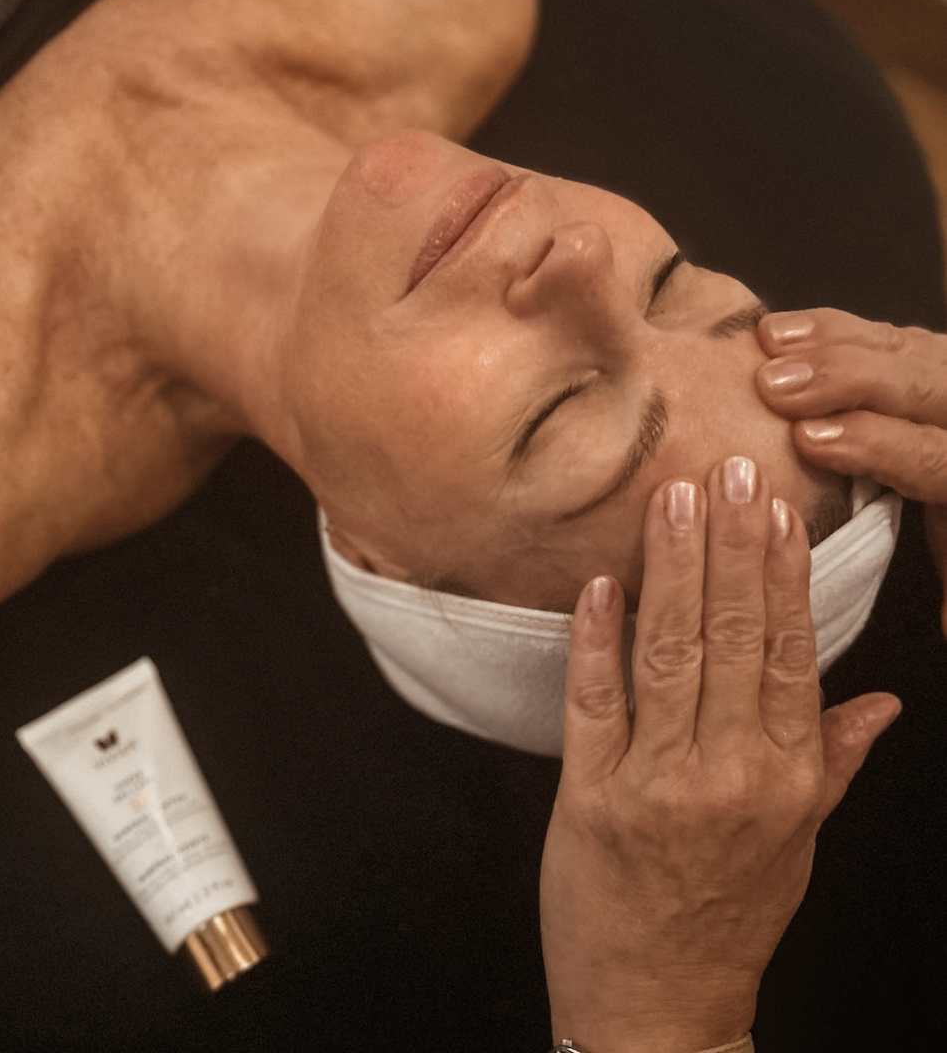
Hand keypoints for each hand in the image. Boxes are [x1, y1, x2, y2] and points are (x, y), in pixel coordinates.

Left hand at [540, 457, 899, 1052]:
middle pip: (734, 637)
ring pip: (671, 654)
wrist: (657, 1006)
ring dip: (673, 570)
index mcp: (786, 778)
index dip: (784, 575)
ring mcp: (657, 782)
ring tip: (674, 499)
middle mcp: (729, 773)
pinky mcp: (590, 795)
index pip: (790, 653)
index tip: (777, 509)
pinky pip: (594, 702)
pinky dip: (597, 639)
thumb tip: (878, 702)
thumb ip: (833, 762)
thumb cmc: (728, 915)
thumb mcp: (798, 844)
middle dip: (733, 546)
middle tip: (730, 469)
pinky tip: (602, 584)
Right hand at [756, 308, 946, 630]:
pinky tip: (778, 330)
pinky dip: (831, 327)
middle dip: (846, 379)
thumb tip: (940, 625)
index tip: (810, 441)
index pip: (935, 456)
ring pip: (904, 346)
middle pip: (923, 383)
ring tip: (767, 345)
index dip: (877, 444)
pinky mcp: (926, 358)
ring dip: (830, 343)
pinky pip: (885, 334)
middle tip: (774, 385)